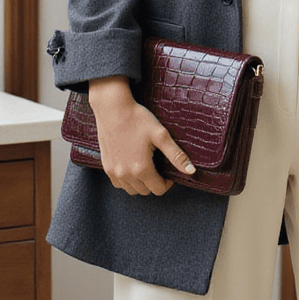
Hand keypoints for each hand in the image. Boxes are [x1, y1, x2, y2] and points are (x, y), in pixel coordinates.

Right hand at [87, 77, 195, 195]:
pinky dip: (126, 180)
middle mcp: (126, 174)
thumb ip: (176, 155)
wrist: (112, 108)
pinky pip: (118, 184)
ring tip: (145, 167)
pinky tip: (131, 167)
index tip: (168, 172)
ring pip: (131, 189)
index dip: (167, 183)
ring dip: (140, 184)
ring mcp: (114, 172)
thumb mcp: (160, 135)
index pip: (159, 190)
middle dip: (154, 182)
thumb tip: (191, 171)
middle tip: (157, 166)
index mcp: (142, 169)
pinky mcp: (106, 166)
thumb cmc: (138, 119)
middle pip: (146, 191)